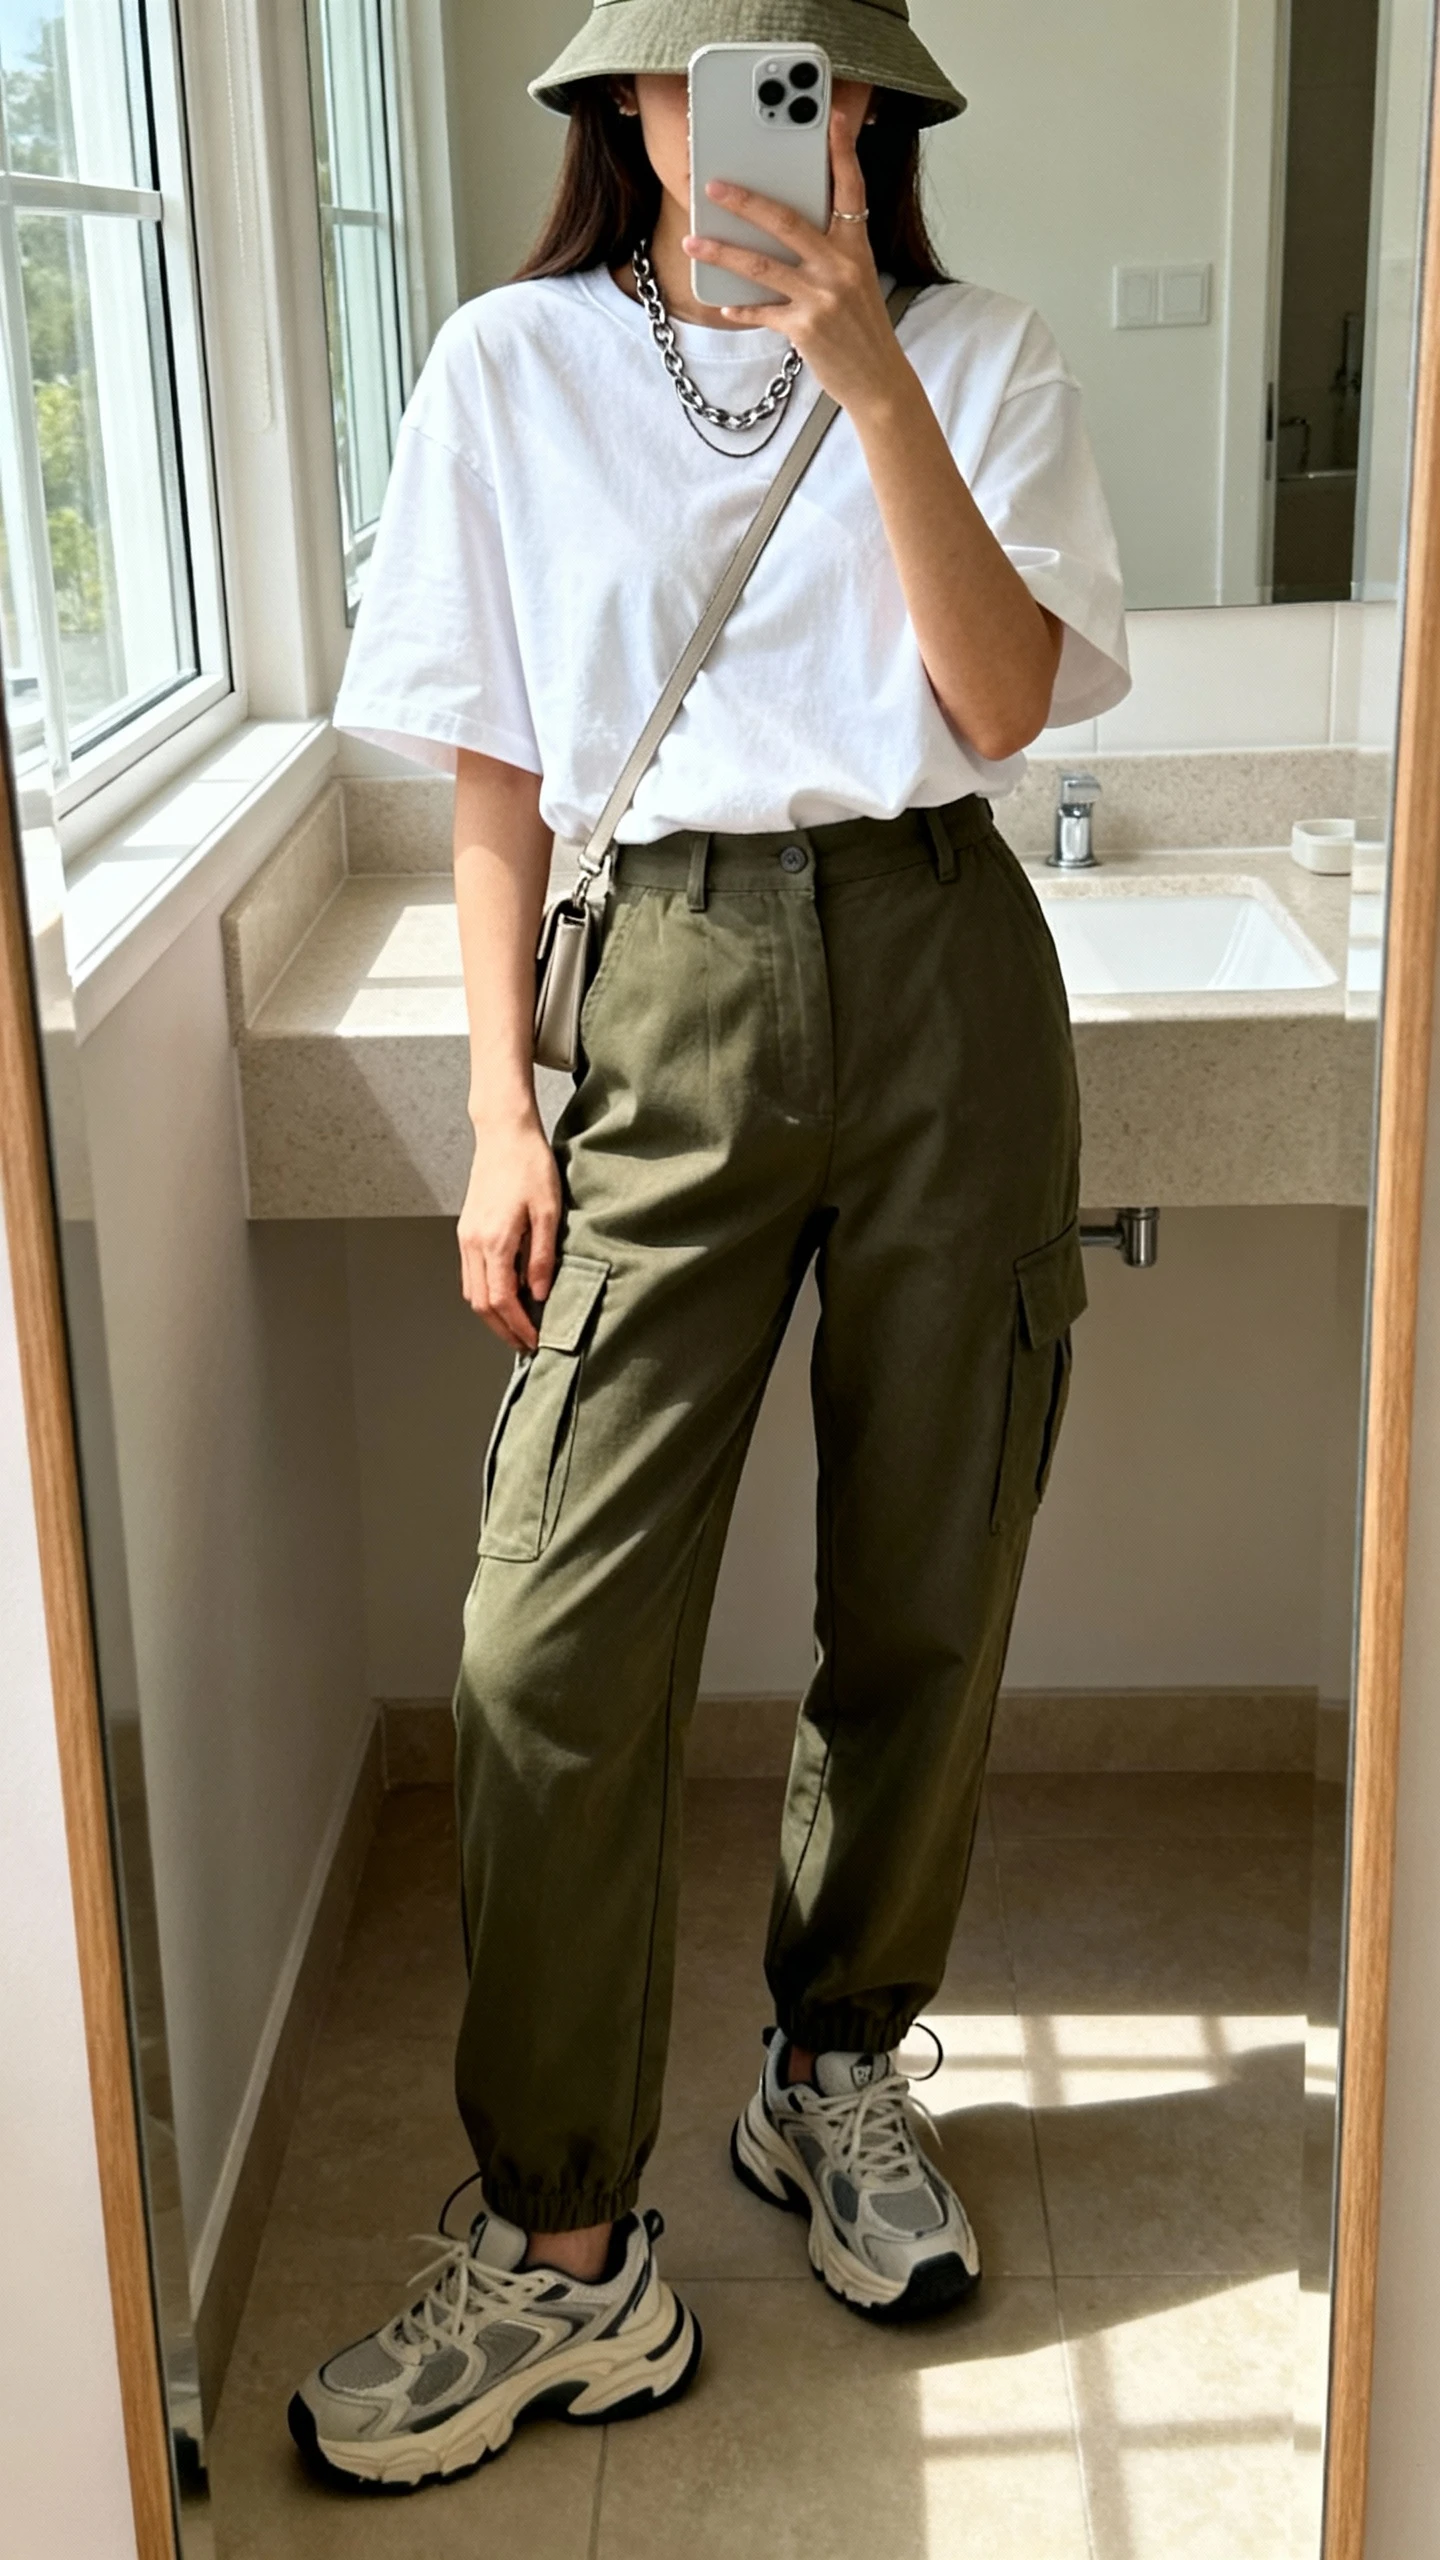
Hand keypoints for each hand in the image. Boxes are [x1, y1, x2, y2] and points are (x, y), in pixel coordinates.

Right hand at [457, 1114, 561, 1353]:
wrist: (504, 1134)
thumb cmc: (530, 1166)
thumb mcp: (548, 1212)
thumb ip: (542, 1257)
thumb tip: (539, 1295)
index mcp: (494, 1241)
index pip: (502, 1299)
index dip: (518, 1325)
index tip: (536, 1340)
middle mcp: (473, 1243)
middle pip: (481, 1303)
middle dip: (503, 1329)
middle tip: (526, 1344)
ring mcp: (466, 1237)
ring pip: (472, 1291)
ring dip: (493, 1314)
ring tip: (518, 1326)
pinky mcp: (466, 1231)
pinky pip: (471, 1274)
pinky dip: (486, 1294)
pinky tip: (507, 1296)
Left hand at [683, 109, 910, 418]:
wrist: (877, 380)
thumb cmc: (861, 327)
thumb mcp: (856, 279)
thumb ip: (828, 251)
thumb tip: (781, 231)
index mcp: (856, 247)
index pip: (851, 189)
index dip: (842, 152)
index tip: (834, 118)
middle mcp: (840, 267)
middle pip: (785, 221)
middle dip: (745, 200)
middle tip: (714, 185)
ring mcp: (822, 297)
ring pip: (761, 266)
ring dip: (721, 253)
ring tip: (693, 242)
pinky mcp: (805, 328)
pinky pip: (762, 311)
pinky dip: (740, 307)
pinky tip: (722, 304)